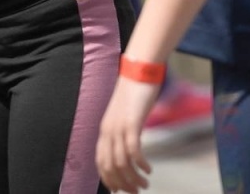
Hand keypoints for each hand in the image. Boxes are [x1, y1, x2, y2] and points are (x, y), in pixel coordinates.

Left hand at [97, 75, 160, 191]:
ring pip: (121, 163)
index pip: (101, 162)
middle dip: (122, 184)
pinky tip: (149, 169)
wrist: (140, 69)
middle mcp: (108, 131)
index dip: (109, 179)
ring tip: (145, 184)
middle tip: (136, 191)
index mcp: (105, 130)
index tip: (120, 190)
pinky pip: (133, 151)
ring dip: (133, 178)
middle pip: (110, 167)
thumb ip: (125, 128)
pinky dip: (140, 164)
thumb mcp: (126, 113)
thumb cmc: (136, 90)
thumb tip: (131, 143)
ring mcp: (119, 127)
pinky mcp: (132, 123)